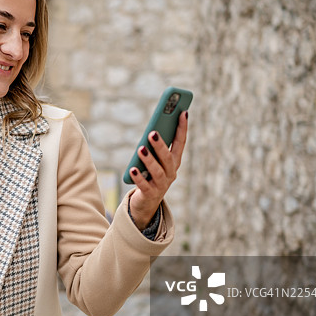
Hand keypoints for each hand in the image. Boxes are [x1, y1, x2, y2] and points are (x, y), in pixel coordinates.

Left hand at [128, 111, 187, 228]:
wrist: (146, 202)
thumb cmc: (150, 175)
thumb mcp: (154, 160)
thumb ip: (155, 147)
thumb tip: (151, 131)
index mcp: (174, 161)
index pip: (181, 143)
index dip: (182, 128)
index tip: (182, 112)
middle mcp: (171, 173)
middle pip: (167, 158)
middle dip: (160, 145)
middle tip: (152, 133)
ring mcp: (162, 185)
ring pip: (157, 171)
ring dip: (149, 160)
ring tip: (141, 149)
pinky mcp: (150, 194)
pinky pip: (144, 185)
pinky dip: (139, 177)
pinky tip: (132, 169)